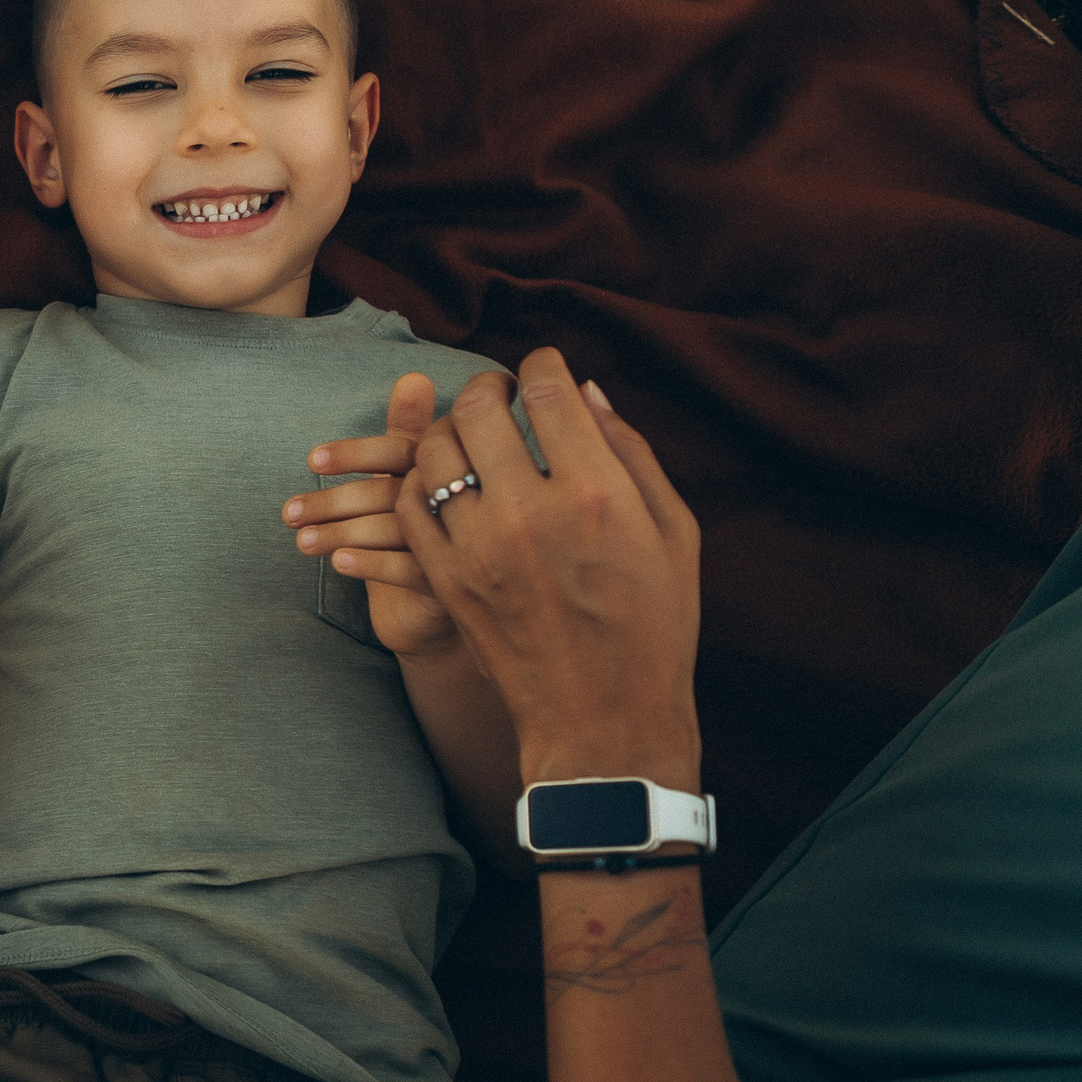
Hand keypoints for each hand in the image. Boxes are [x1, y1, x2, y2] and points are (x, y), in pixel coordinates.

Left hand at [284, 372, 458, 657]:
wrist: (450, 597)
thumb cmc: (424, 522)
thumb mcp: (411, 473)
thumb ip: (408, 428)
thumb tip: (413, 377)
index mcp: (447, 465)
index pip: (400, 451)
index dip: (355, 454)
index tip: (310, 460)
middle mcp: (459, 500)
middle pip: (390, 493)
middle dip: (334, 502)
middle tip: (288, 512)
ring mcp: (460, 545)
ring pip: (395, 532)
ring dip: (341, 534)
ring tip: (300, 542)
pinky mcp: (454, 584)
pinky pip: (410, 573)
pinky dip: (370, 565)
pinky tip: (337, 564)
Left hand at [394, 350, 702, 790]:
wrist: (604, 716)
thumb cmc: (652, 623)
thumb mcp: (671, 533)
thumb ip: (630, 454)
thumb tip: (588, 390)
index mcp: (597, 495)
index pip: (548, 392)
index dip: (541, 365)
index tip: (541, 366)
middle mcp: (530, 514)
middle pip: (479, 410)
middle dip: (487, 387)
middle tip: (497, 393)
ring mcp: (478, 548)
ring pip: (433, 452)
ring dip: (449, 431)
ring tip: (469, 436)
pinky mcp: (444, 579)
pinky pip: (410, 504)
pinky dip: (421, 481)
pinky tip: (444, 481)